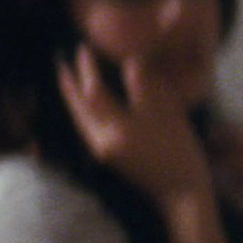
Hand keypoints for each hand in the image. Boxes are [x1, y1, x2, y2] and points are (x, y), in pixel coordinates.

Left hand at [56, 45, 210, 202]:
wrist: (181, 195)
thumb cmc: (178, 153)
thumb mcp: (165, 116)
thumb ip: (144, 88)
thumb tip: (130, 62)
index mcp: (112, 129)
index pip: (93, 91)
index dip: (87, 68)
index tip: (83, 48)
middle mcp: (100, 141)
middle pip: (78, 108)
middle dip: (68, 85)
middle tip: (61, 62)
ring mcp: (103, 152)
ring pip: (80, 120)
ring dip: (73, 98)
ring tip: (70, 80)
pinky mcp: (110, 158)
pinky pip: (89, 128)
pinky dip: (85, 112)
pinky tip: (89, 105)